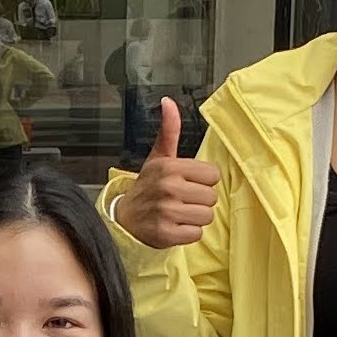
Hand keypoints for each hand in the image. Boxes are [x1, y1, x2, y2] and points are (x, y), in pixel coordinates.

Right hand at [111, 98, 219, 251]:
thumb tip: (168, 101)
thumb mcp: (158, 158)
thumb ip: (169, 131)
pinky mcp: (166, 234)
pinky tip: (174, 226)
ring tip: (179, 213)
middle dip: (200, 200)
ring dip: (195, 218)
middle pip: (212, 197)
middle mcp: (169, 187)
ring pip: (206, 216)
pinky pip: (196, 234)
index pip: (213, 175)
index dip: (203, 181)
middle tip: (182, 200)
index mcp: (170, 167)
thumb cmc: (147, 187)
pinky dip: (187, 233)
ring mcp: (167, 212)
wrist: (124, 218)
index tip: (188, 183)